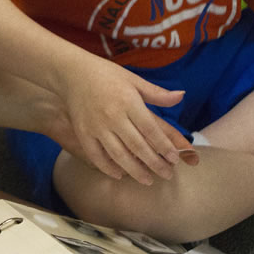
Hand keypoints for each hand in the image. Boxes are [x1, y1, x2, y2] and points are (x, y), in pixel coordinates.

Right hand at [59, 56, 191, 184]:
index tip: (175, 158)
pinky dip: (108, 168)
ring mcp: (96, 126)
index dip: (164, 146)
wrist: (72, 72)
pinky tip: (120, 174)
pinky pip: (96, 156)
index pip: (150, 129)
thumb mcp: (133, 79)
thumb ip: (156, 93)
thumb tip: (181, 96)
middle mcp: (113, 116)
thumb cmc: (106, 74)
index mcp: (128, 101)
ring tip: (148, 180)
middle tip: (167, 174)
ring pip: (118, 155)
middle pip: (137, 146)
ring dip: (135, 170)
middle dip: (155, 163)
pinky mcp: (83, 133)